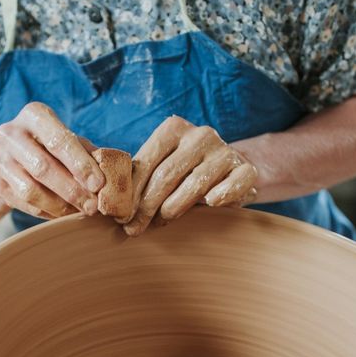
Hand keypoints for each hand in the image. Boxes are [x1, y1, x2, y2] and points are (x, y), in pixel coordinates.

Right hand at [0, 102, 105, 218]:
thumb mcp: (68, 139)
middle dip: (72, 190)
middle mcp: (10, 133)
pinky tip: (64, 214)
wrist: (10, 155)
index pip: (58, 140)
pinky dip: (48, 212)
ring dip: (59, 205)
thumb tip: (111, 174)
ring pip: (30, 190)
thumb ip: (87, 152)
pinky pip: (24, 204)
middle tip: (93, 206)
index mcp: (33, 115)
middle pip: (42, 167)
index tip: (98, 184)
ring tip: (80, 211)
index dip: (80, 164)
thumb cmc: (49, 145)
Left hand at [123, 116, 257, 235]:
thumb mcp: (163, 165)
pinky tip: (209, 206)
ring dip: (173, 209)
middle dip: (146, 206)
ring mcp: (225, 151)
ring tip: (159, 223)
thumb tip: (109, 202)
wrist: (231, 168)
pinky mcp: (247, 169)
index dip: (130, 192)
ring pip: (194, 184)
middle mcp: (200, 135)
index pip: (146, 161)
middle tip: (133, 228)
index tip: (118, 215)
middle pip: (166, 175)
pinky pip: (232, 186)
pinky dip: (220, 196)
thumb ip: (141, 177)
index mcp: (174, 128)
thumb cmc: (186, 171)